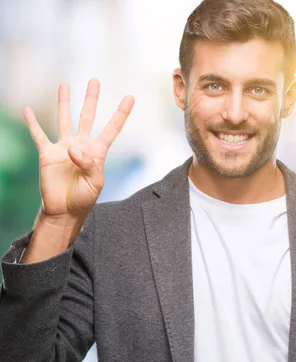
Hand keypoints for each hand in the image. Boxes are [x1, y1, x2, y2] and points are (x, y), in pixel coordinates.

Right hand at [24, 79, 134, 222]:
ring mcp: (64, 147)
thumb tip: (73, 148)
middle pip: (88, 116)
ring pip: (64, 119)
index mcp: (98, 151)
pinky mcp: (47, 154)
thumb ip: (89, 165)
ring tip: (64, 84)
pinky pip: (39, 135)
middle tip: (94, 80)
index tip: (130, 97)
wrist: (64, 210)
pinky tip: (28, 109)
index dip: (121, 113)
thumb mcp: (95, 183)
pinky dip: (32, 123)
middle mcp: (82, 145)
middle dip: (91, 98)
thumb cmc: (84, 197)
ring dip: (64, 102)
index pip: (112, 128)